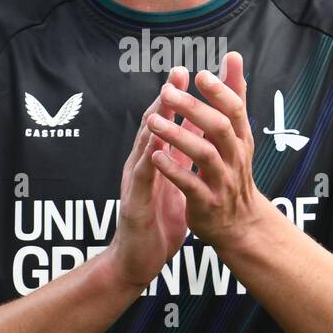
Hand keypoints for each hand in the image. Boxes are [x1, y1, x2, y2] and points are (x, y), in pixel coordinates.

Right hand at [110, 66, 193, 288]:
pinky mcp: (134, 202)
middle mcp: (143, 165)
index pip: (169, 124)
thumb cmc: (157, 221)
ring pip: (144, 145)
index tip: (193, 73)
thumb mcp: (176, 183)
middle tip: (178, 73)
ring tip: (166, 98)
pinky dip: (148, 158)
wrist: (138, 260)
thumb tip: (197, 132)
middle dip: (167, 99)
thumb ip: (182, 158)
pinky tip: (155, 144)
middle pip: (154, 125)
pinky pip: (141, 177)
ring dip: (155, 120)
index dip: (180, 99)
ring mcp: (136, 182)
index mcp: (157, 161)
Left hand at [145, 51, 270, 250]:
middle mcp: (235, 158)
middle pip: (219, 128)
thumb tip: (233, 56)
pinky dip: (174, 170)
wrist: (238, 224)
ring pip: (204, 156)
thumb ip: (233, 95)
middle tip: (168, 91)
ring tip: (154, 122)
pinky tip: (155, 157)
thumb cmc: (232, 170)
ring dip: (178, 137)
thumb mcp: (236, 134)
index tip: (200, 74)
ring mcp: (222, 182)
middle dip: (193, 109)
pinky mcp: (207, 203)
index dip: (220, 92)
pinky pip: (191, 186)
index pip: (234, 110)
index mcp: (240, 138)